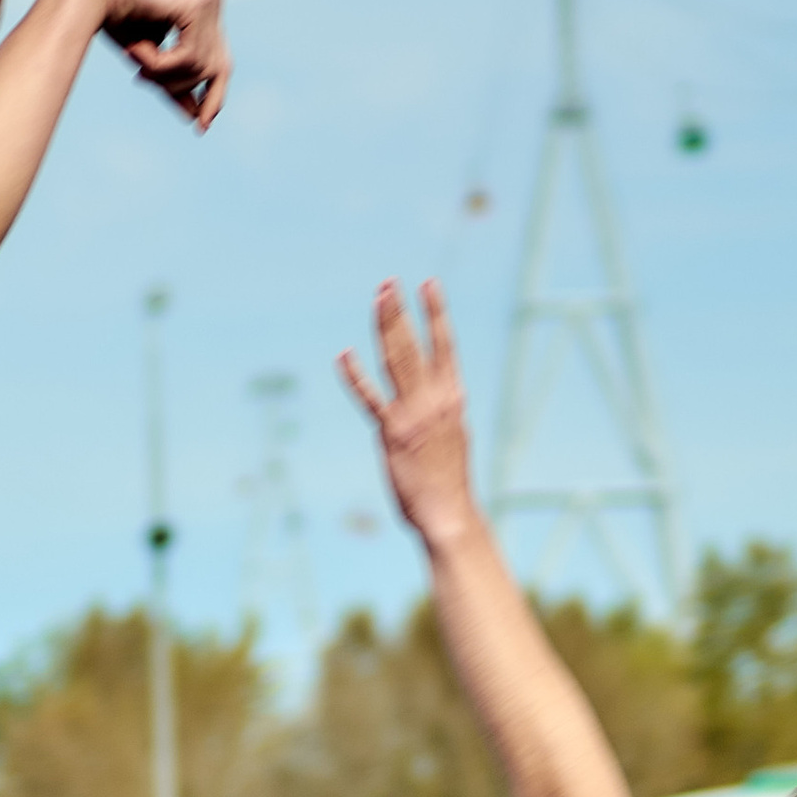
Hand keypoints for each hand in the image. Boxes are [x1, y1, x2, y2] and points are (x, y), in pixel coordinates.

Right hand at [86, 0, 230, 130]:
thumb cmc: (113, 16)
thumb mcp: (149, 57)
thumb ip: (172, 81)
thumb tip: (195, 118)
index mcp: (203, 10)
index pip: (219, 61)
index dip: (213, 96)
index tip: (201, 126)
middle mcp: (212, 0)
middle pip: (217, 68)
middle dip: (180, 87)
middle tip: (142, 81)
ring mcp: (210, 0)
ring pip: (202, 68)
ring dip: (163, 76)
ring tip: (134, 59)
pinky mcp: (199, 4)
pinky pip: (189, 57)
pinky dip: (160, 64)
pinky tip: (136, 49)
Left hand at [339, 281, 476, 548]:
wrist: (448, 513)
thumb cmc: (449, 479)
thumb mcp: (454, 435)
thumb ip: (444, 410)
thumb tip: (444, 394)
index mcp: (452, 398)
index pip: (444, 346)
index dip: (436, 313)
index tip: (429, 285)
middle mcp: (435, 400)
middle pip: (414, 346)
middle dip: (400, 313)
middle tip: (388, 283)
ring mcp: (413, 415)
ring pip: (396, 360)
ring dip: (386, 328)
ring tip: (379, 299)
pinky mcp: (392, 434)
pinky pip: (371, 399)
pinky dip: (356, 377)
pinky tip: (343, 355)